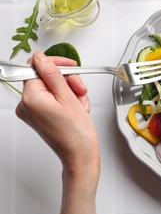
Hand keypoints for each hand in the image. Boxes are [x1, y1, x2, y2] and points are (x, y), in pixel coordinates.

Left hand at [15, 51, 98, 171]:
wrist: (80, 155)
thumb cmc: (77, 133)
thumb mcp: (68, 97)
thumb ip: (53, 74)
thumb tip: (41, 58)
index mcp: (30, 98)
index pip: (37, 67)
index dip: (56, 64)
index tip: (70, 66)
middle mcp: (26, 104)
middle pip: (46, 78)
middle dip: (67, 81)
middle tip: (80, 91)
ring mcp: (32, 111)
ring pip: (52, 88)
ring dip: (70, 92)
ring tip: (81, 104)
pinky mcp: (39, 116)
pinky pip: (52, 99)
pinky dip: (66, 100)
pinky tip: (77, 108)